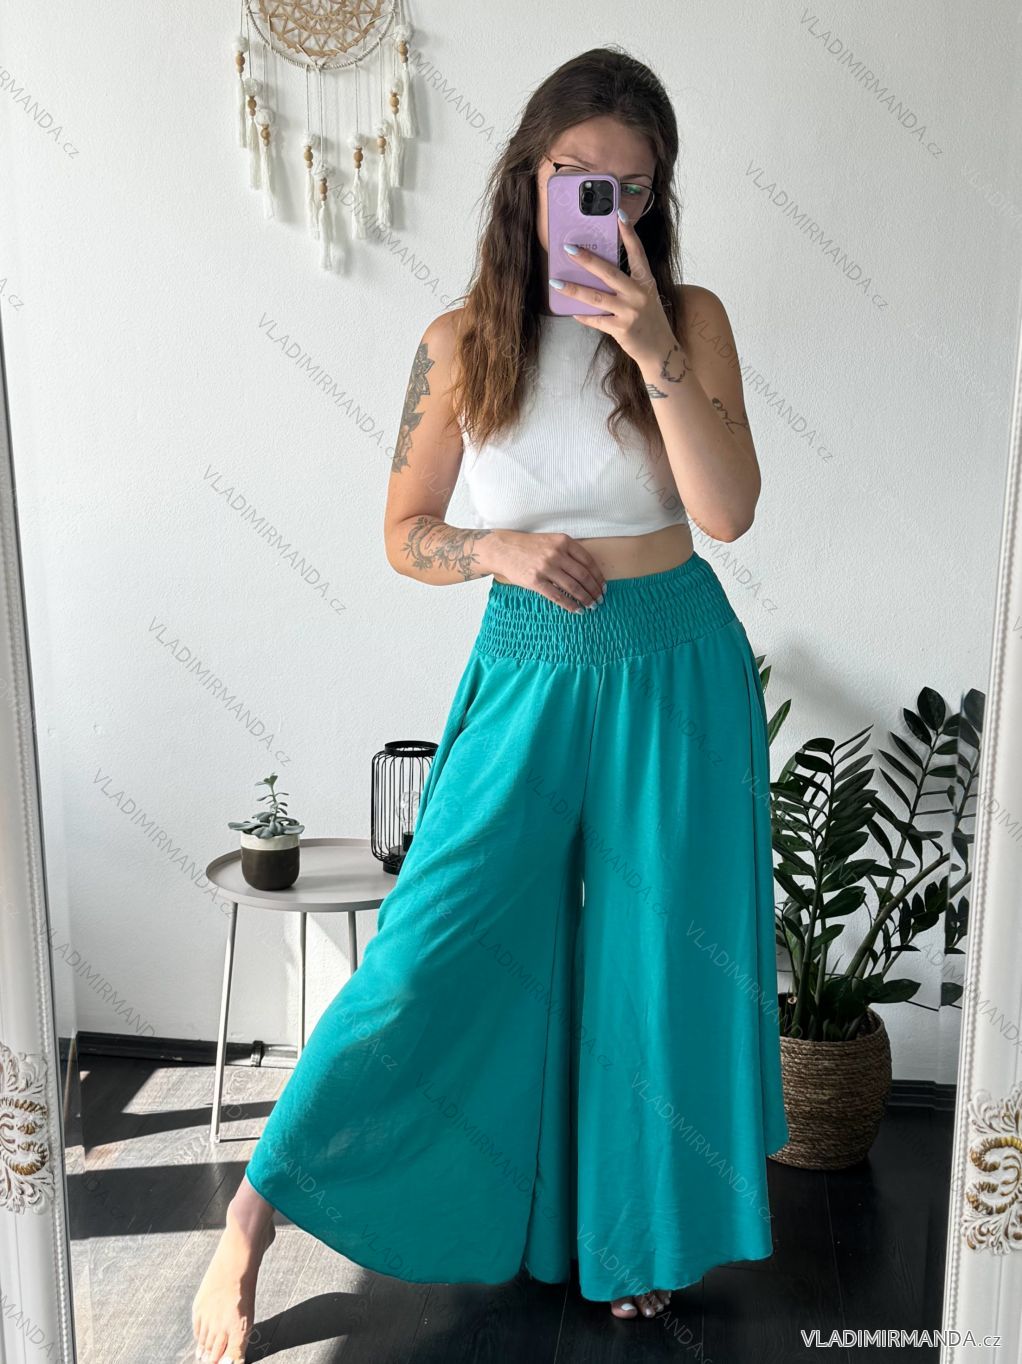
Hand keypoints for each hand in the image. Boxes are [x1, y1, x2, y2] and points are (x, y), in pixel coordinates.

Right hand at [485, 529, 606, 611]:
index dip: (598, 576)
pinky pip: (557, 596)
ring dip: (585, 599)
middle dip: (594, 590)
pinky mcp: (535, 581)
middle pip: (583, 576)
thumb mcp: (551, 541)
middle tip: (600, 599)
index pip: (588, 561)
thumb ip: (568, 552)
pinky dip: (570, 605)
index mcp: (563, 541)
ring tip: (591, 606)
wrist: (503, 549)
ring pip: (573, 587)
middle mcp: (556, 554)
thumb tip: (587, 573)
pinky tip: (577, 610)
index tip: (603, 586)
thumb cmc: (528, 546)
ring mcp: (546, 568)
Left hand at [551, 210, 676, 368]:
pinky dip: (583, 316)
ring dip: (574, 289)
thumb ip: (626, 284)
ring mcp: (630, 312)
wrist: (660, 350)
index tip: (619, 214)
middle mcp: (639, 294)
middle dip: (587, 260)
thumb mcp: (644, 296)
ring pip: (596, 298)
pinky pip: (596, 320)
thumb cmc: (649, 320)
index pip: (637, 252)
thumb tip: (596, 272)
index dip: (628, 233)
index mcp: (646, 281)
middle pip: (609, 272)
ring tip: (556, 282)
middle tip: (569, 249)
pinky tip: (571, 311)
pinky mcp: (621, 330)